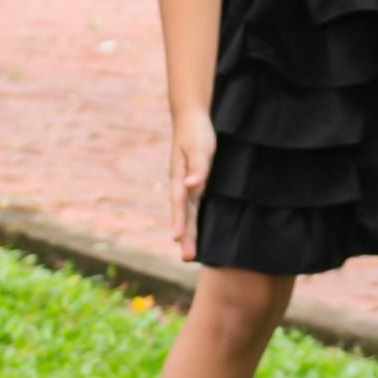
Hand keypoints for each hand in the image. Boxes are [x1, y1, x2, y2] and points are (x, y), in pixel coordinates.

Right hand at [166, 109, 215, 262]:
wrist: (190, 118)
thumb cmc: (196, 132)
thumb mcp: (199, 146)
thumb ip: (196, 167)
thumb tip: (191, 185)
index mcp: (180, 176)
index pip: (180, 202)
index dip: (180, 220)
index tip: (177, 238)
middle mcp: (181, 184)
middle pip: (182, 214)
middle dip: (185, 236)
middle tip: (187, 259)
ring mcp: (186, 185)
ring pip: (187, 214)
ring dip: (188, 234)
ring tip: (189, 255)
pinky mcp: (193, 183)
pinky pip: (192, 208)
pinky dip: (192, 223)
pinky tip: (193, 234)